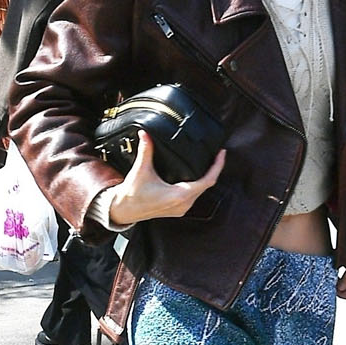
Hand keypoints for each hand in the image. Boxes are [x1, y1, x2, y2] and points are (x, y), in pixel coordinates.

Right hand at [107, 131, 226, 225]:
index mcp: (179, 195)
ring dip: (206, 178)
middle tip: (217, 154)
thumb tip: (146, 134)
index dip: (217, 166)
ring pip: (201, 191)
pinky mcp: (178, 209)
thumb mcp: (141, 170)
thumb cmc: (132, 195)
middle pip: (207, 185)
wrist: (124, 210)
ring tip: (210, 164)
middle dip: (213, 170)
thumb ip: (146, 150)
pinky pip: (195, 196)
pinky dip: (198, 185)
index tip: (221, 154)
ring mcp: (182, 208)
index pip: (207, 180)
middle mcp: (183, 204)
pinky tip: (197, 177)